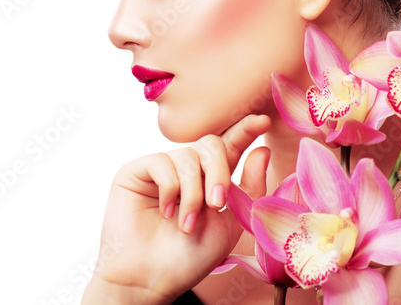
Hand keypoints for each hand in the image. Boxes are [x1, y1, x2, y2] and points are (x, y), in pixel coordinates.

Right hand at [82, 114, 270, 304]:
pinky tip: (165, 212)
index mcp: (211, 178)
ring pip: (188, 156)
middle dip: (219, 173)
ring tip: (186, 223)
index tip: (262, 120)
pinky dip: (170, 189)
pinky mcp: (137, 170)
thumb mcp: (231, 222)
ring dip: (193, 193)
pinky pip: (161, 162)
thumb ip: (248, 187)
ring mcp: (162, 167)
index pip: (230, 145)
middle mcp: (187, 168)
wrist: (151, 278)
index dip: (245, 130)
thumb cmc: (190, 255)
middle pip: (211, 144)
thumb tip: (263, 150)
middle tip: (217, 204)